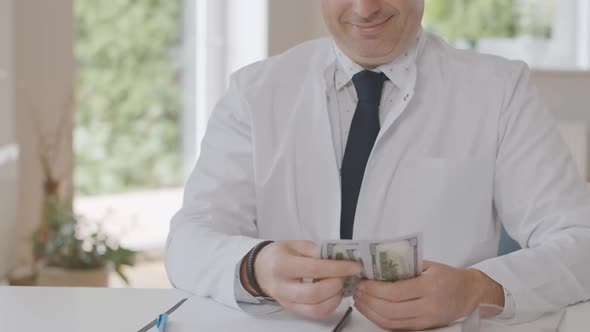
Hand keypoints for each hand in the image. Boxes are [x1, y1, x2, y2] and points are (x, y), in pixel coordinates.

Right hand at [240, 240, 361, 318]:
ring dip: (336, 298)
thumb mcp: (294, 244)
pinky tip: (334, 294)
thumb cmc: (278, 255)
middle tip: (347, 276)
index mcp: (282, 265)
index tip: (354, 266)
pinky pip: (315, 314)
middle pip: (314, 294)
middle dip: (337, 285)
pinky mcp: (293, 310)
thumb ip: (315, 250)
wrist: (259, 270)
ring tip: (342, 285)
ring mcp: (287, 302)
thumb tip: (338, 257)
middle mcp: (282, 287)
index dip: (337, 268)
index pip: (314, 269)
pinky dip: (330, 305)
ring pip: (316, 309)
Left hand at [353, 261, 504, 330]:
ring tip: (359, 299)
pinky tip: (370, 310)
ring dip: (370, 312)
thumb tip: (376, 266)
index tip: (362, 281)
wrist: (470, 294)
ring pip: (391, 322)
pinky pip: (396, 328)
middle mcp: (429, 306)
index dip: (374, 288)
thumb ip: (404, 265)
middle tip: (356, 289)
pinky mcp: (423, 328)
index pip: (396, 291)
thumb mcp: (429, 265)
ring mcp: (426, 320)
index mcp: (430, 286)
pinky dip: (379, 320)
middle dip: (368, 300)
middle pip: (390, 309)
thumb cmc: (448, 276)